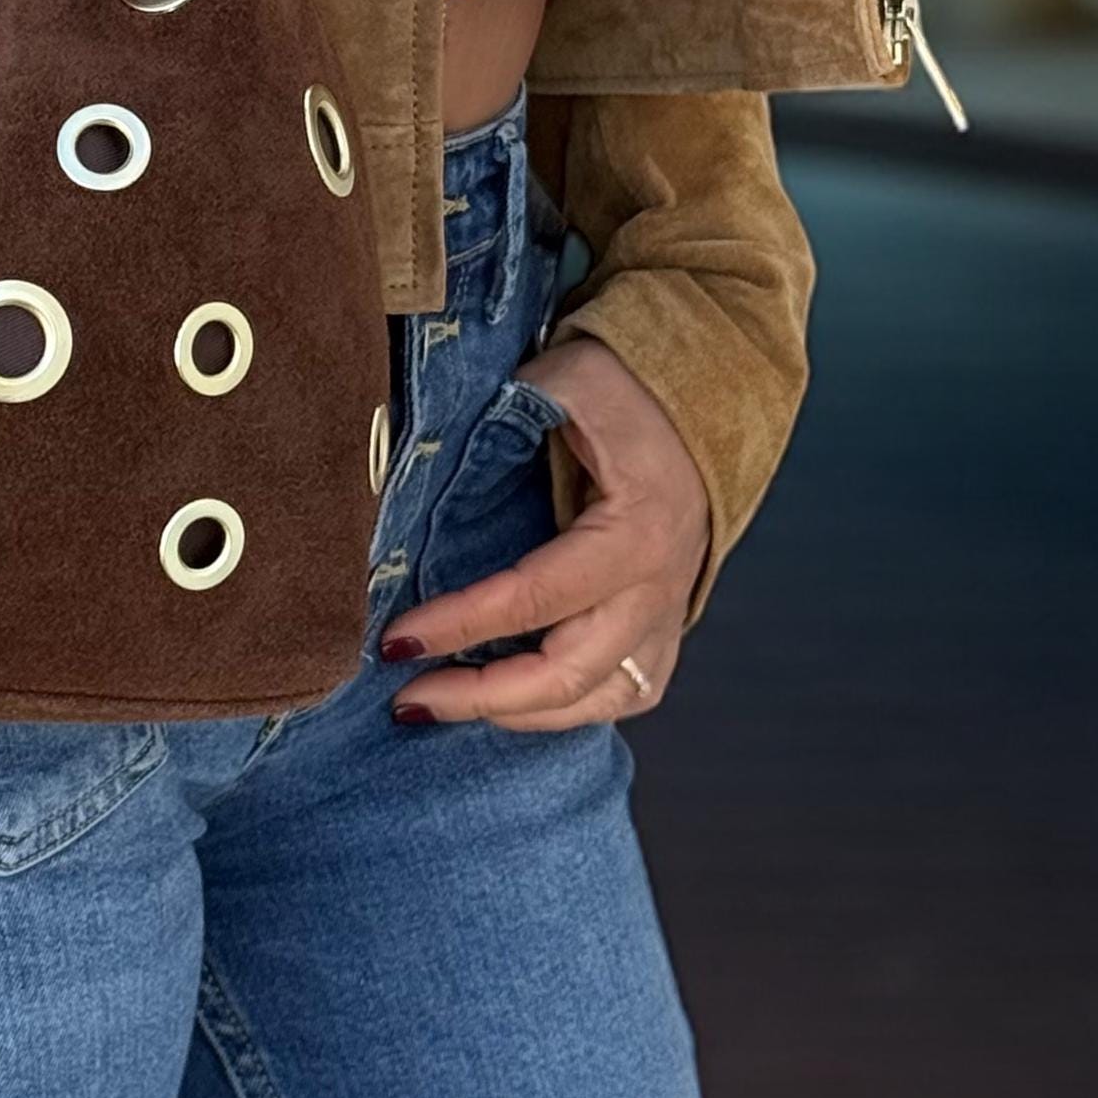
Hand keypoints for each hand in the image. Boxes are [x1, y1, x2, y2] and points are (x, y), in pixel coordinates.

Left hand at [382, 335, 710, 730]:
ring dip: (517, 715)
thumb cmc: (625, 389)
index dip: (461, 623)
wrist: (701, 400)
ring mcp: (668, 614)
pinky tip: (513, 706)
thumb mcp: (565, 382)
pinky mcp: (667, 625)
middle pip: (566, 672)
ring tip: (444, 708)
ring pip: (598, 700)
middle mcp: (657, 587)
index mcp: (634, 531)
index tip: (397, 638)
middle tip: (406, 698)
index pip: (534, 596)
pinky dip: (570, 711)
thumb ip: (503, 414)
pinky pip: (627, 694)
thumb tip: (422, 457)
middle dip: (479, 696)